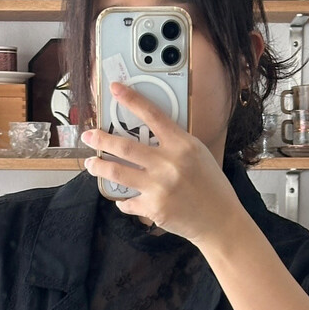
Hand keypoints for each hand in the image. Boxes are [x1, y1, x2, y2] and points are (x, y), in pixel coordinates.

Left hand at [81, 81, 240, 249]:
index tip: (114, 88)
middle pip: (124, 147)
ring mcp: (159, 187)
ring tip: (90, 164)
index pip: (152, 115)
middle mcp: (169, 164)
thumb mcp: (198, 155)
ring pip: (117, 173)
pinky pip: (127, 202)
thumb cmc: (211, 186)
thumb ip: (174, 143)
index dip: (131, 99)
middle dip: (101, 140)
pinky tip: (124, 199)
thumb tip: (146, 134)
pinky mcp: (153, 208)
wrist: (220, 221)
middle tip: (88, 136)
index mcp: (182, 145)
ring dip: (99, 167)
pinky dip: (123, 200)